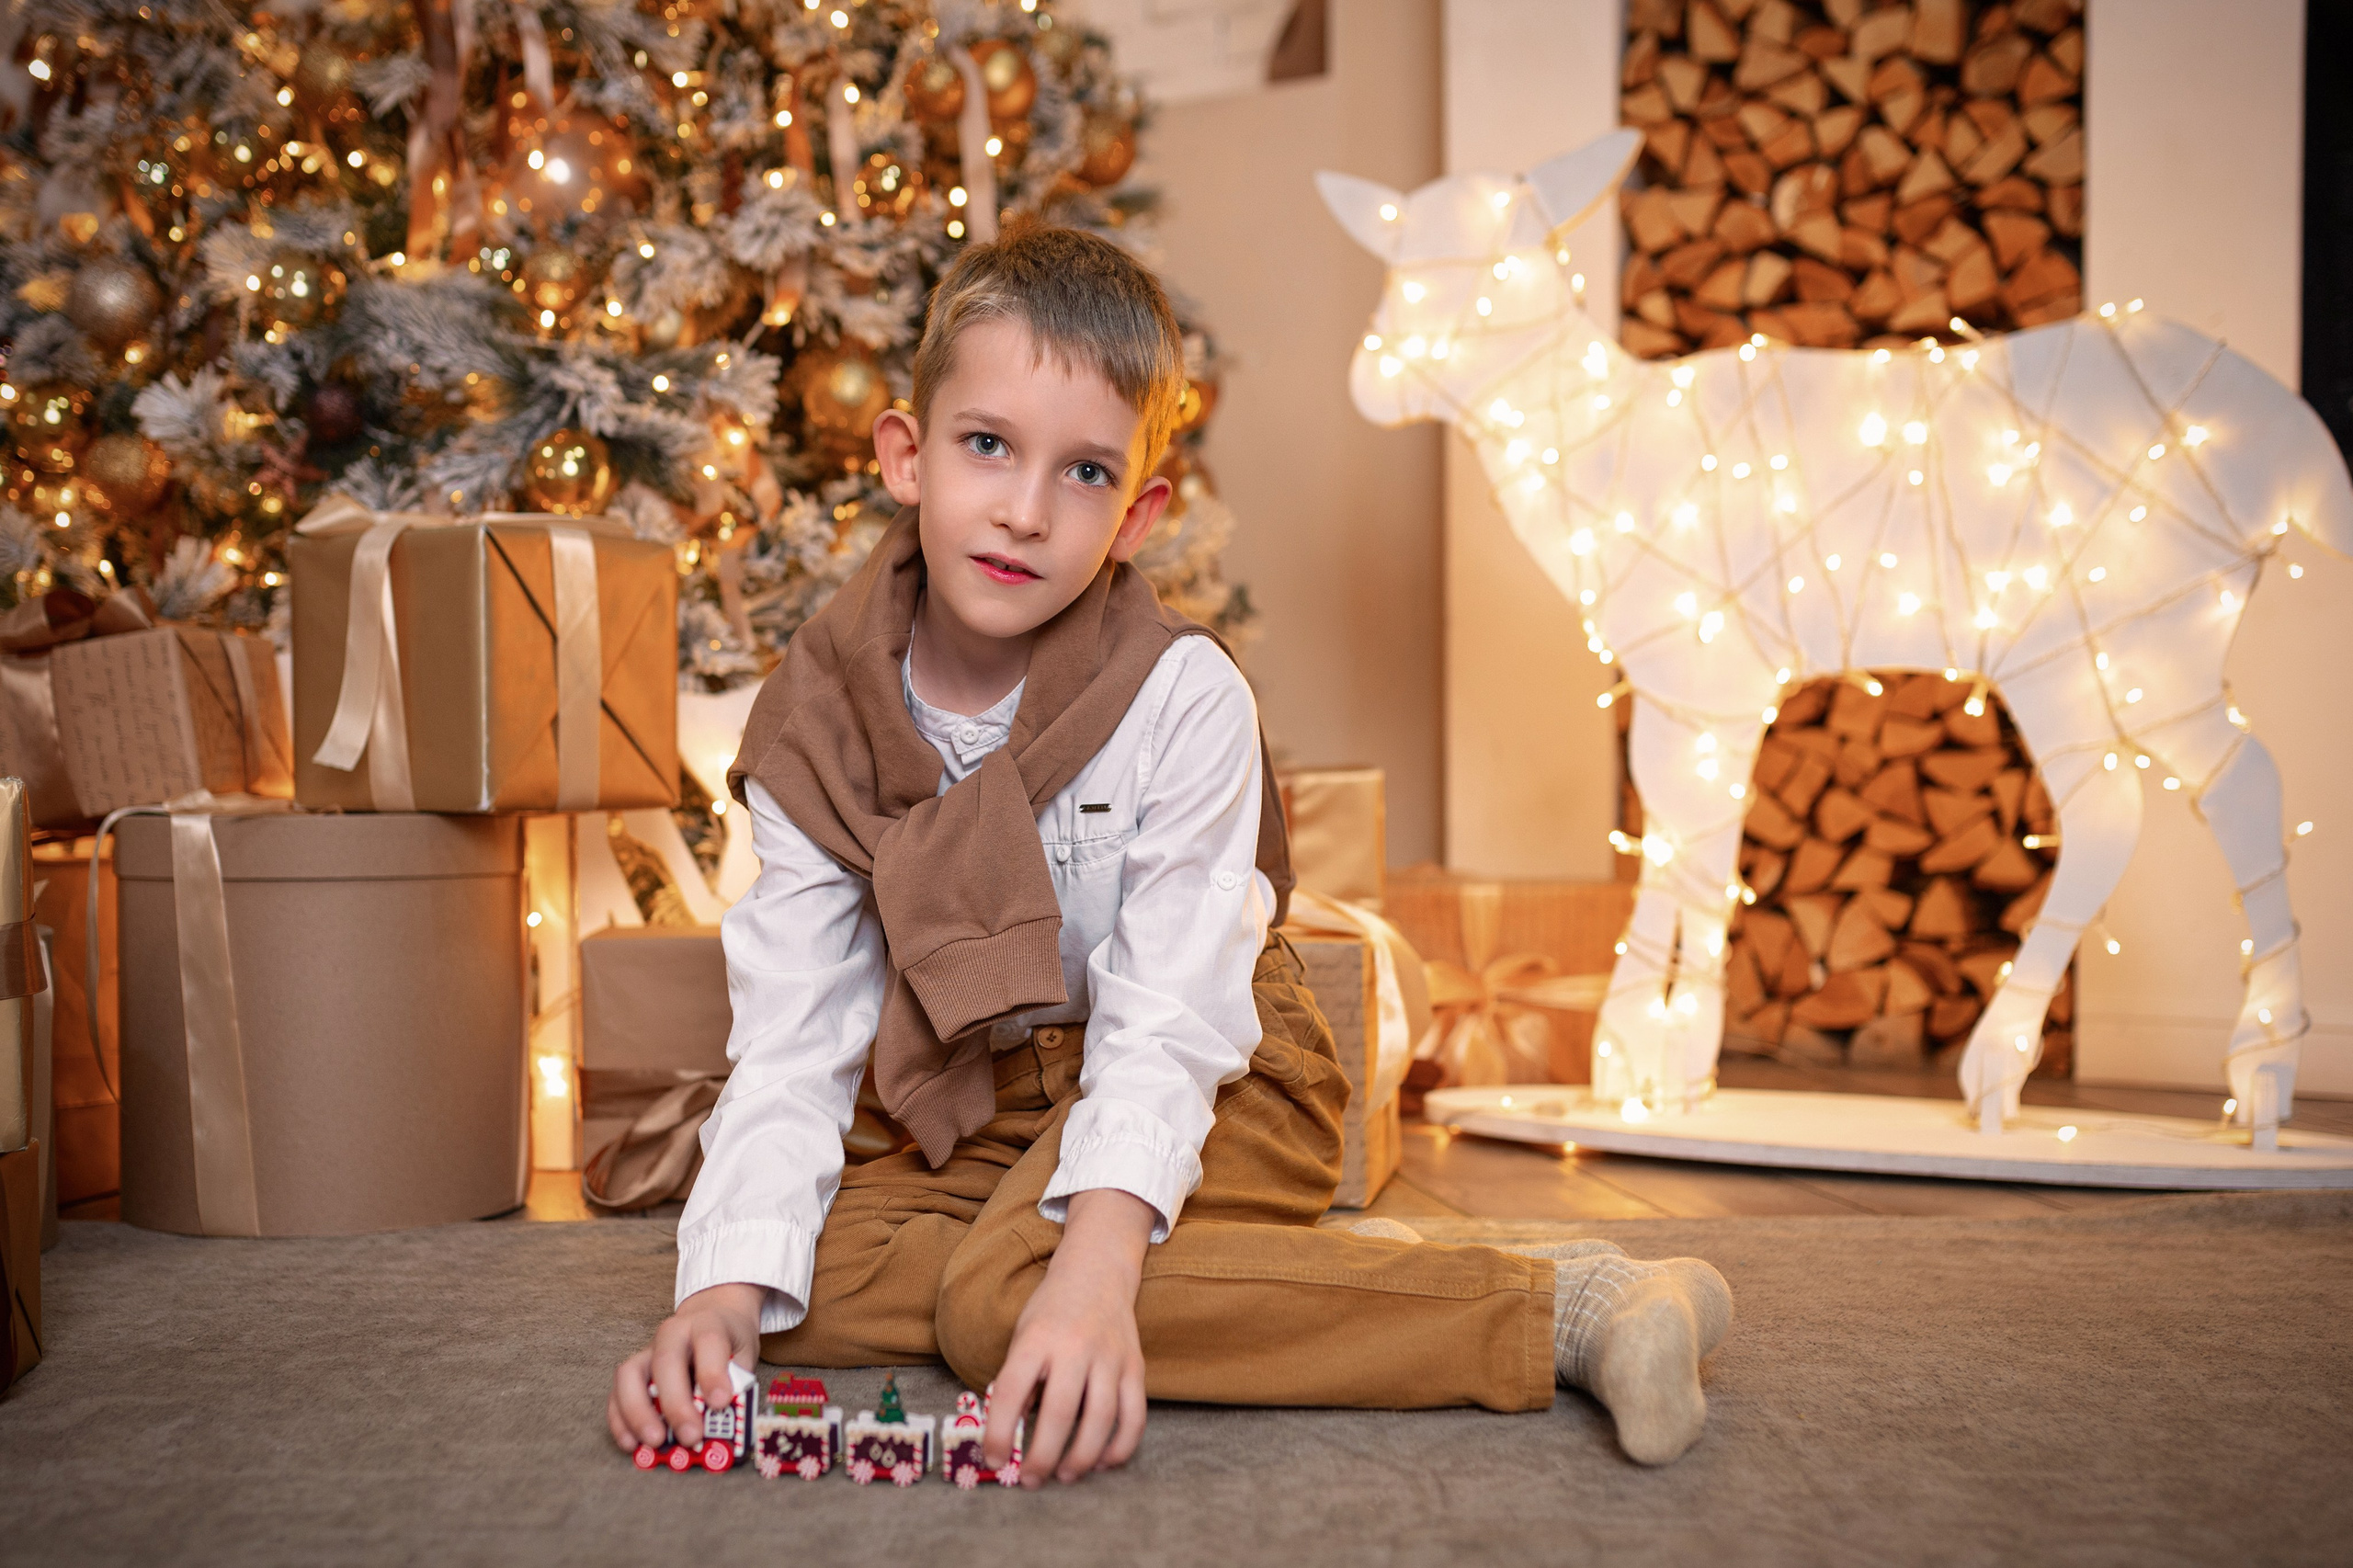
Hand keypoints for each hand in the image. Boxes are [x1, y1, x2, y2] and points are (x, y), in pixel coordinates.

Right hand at [608, 1282, 763, 1453]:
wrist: (712, 1315)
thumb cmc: (730, 1341)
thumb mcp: (744, 1354)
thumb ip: (736, 1381)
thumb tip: (724, 1419)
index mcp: (707, 1324)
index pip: (708, 1342)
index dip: (712, 1373)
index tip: (720, 1403)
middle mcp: (672, 1333)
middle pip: (666, 1362)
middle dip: (676, 1404)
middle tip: (690, 1436)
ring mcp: (648, 1350)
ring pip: (630, 1375)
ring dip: (638, 1413)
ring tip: (655, 1442)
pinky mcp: (633, 1370)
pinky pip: (617, 1393)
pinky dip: (620, 1421)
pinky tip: (632, 1444)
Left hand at [986, 1188, 1153, 1485]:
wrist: (1098, 1271)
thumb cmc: (1051, 1311)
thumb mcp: (1022, 1335)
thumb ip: (1017, 1381)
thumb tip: (1006, 1435)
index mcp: (1037, 1338)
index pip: (1012, 1391)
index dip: (999, 1431)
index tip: (992, 1460)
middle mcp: (1075, 1346)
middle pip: (1060, 1412)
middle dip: (1043, 1455)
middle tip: (1031, 1480)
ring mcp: (1110, 1356)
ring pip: (1101, 1417)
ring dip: (1083, 1456)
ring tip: (1066, 1476)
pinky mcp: (1136, 1365)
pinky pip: (1135, 1414)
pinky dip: (1122, 1445)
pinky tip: (1104, 1462)